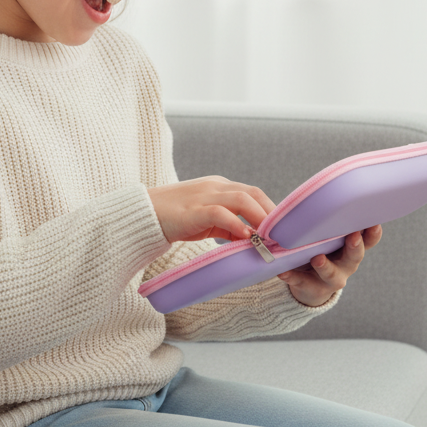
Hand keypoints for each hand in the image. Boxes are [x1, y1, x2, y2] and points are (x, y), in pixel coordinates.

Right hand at [148, 177, 275, 243]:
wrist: (143, 215)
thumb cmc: (175, 219)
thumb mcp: (206, 222)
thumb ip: (227, 227)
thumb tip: (249, 239)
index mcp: (219, 186)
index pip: (252, 193)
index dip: (270, 209)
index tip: (282, 228)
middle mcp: (215, 187)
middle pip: (253, 193)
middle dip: (270, 213)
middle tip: (283, 234)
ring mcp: (204, 196)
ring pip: (241, 199)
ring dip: (259, 218)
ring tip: (270, 237)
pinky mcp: (194, 210)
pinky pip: (220, 213)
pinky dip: (236, 224)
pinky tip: (246, 237)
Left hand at [277, 224, 382, 306]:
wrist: (309, 285)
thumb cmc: (320, 249)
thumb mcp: (327, 235)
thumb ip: (327, 219)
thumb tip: (315, 187)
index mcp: (351, 248)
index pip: (368, 240)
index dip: (373, 233)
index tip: (374, 222)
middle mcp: (346, 264)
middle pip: (355, 256)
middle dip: (355, 246)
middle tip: (352, 236)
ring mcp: (330, 278)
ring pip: (331, 274)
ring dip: (325, 266)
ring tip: (316, 258)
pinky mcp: (311, 287)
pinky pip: (301, 281)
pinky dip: (292, 276)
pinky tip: (283, 272)